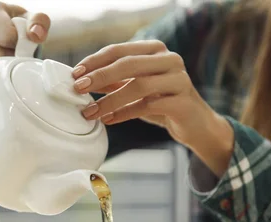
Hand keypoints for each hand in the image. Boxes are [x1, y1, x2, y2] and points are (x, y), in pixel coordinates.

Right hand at [0, 1, 50, 76]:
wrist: (0, 32)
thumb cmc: (17, 25)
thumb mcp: (30, 19)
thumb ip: (39, 22)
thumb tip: (36, 35)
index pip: (6, 35)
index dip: (19, 44)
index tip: (22, 43)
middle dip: (10, 59)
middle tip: (17, 56)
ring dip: (2, 70)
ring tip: (9, 61)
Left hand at [72, 41, 233, 176]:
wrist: (195, 124)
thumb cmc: (161, 102)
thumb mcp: (135, 88)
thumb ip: (114, 80)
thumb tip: (81, 80)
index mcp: (155, 50)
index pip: (119, 50)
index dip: (95, 61)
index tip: (75, 74)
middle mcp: (169, 59)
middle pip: (128, 63)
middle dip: (100, 76)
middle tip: (79, 88)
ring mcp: (179, 79)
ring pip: (138, 85)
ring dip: (109, 99)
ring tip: (90, 112)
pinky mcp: (182, 102)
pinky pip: (148, 106)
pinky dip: (124, 113)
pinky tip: (108, 120)